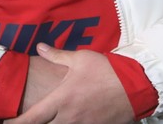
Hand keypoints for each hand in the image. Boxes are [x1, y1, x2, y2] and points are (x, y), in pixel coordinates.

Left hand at [7, 43, 134, 123]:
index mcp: (61, 100)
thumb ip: (56, 56)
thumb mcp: (80, 59)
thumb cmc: (106, 70)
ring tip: (48, 121)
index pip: (31, 119)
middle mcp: (68, 118)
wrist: (135, 85)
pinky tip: (67, 122)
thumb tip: (39, 47)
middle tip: (27, 122)